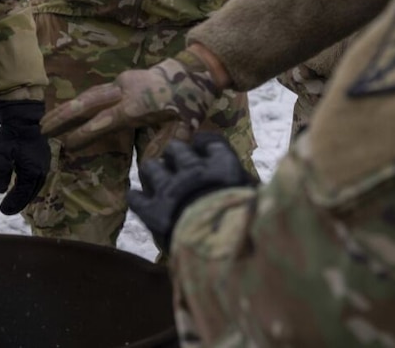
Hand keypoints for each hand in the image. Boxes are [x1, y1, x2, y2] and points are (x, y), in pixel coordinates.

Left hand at [0, 100, 51, 214]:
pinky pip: (36, 179)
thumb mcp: (2, 153)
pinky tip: (22, 187)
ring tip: (13, 202)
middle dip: (19, 203)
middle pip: (31, 193)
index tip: (3, 210)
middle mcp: (42, 171)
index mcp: (33, 172)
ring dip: (25, 196)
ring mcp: (45, 165)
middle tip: (7, 209)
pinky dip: (29, 187)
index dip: (13, 204)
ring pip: (35, 187)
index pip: (23, 194)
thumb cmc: (13, 135)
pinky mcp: (43, 160)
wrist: (25, 117)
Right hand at [40, 50, 220, 148]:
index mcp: (137, 105)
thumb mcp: (184, 128)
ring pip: (87, 95)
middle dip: (63, 116)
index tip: (66, 144)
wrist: (192, 72)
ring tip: (44, 122)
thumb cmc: (188, 103)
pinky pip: (94, 92)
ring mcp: (120, 83)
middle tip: (42, 130)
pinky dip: (78, 102)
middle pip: (87, 103)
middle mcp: (124, 91)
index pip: (104, 120)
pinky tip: (66, 112)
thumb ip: (164, 147)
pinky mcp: (120, 80)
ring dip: (65, 108)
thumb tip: (147, 170)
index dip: (84, 133)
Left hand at [126, 132, 256, 252]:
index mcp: (224, 167)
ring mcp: (169, 190)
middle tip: (177, 165)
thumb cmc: (249, 226)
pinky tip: (139, 199)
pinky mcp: (152, 211)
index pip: (210, 142)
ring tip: (156, 178)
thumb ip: (248, 189)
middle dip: (175, 155)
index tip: (201, 146)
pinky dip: (137, 197)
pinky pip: (136, 197)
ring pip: (151, 167)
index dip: (204, 143)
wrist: (225, 252)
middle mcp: (193, 171)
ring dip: (154, 171)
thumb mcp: (258, 203)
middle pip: (176, 150)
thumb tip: (247, 184)